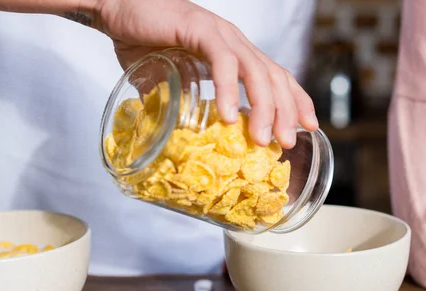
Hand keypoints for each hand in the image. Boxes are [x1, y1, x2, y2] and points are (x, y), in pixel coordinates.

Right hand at [95, 0, 317, 148]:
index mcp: (237, 54)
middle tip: (289, 142)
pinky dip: (228, 89)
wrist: (116, 9)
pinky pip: (223, 62)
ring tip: (262, 138)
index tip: (309, 126)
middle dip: (287, 112)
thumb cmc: (145, 41)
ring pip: (255, 72)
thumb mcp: (174, 82)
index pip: (276, 77)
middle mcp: (236, 43)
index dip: (297, 101)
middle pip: (274, 77)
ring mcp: (221, 35)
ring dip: (263, 107)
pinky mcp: (201, 29)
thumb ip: (186, 105)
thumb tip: (186, 136)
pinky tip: (230, 116)